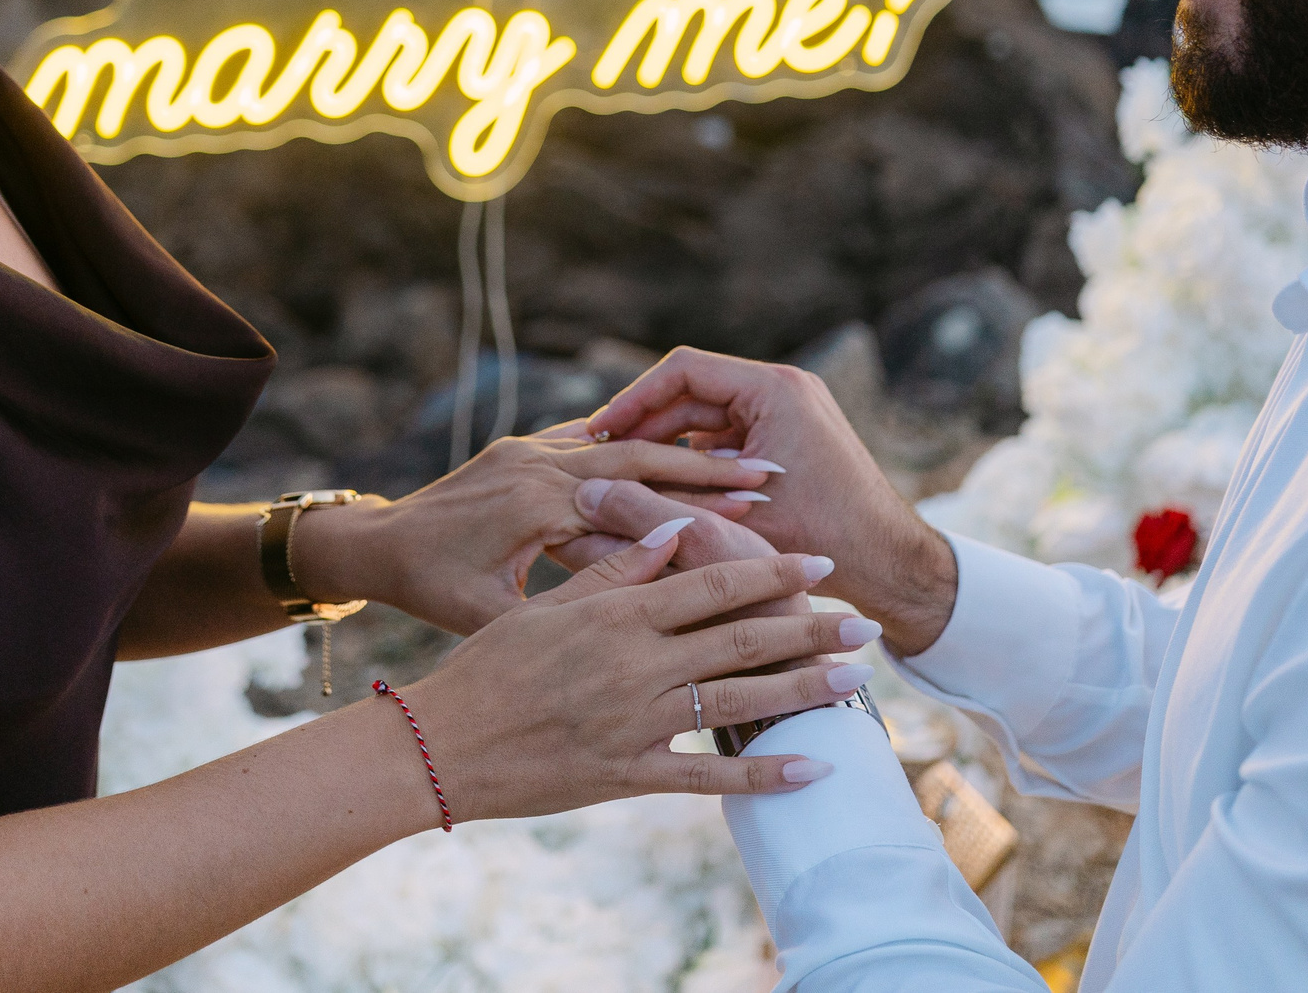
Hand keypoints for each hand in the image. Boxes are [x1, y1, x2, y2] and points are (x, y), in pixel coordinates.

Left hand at [288, 421, 781, 635]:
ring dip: (679, 451)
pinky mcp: (523, 445)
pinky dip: (636, 444)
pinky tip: (681, 448)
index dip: (699, 508)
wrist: (374, 541)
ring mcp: (531, 446)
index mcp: (535, 500)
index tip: (758, 513)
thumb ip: (564, 608)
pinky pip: (591, 437)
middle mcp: (538, 462)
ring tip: (741, 458)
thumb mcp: (489, 613)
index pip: (636, 499)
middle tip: (771, 473)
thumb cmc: (426, 586)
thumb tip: (640, 623)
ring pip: (623, 441)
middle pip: (643, 457)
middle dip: (708, 466)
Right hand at [397, 527, 874, 820]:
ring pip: (737, 701)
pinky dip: (762, 775)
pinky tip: (810, 769)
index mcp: (619, 615)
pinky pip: (708, 778)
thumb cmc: (488, 667)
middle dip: (809, 627)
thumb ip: (616, 570)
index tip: (818, 561)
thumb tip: (675, 530)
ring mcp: (636, 723)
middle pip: (741, 638)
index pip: (711, 582)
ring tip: (855, 682)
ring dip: (802, 690)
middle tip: (864, 623)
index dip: (771, 569)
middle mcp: (636, 665)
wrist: (443, 743)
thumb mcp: (548, 607)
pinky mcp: (628, 775)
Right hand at [583, 348, 958, 654]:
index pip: (682, 371)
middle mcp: (785, 387)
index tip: (596, 435)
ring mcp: (789, 411)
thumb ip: (659, 503)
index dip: (631, 401)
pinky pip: (728, 435)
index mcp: (775, 389)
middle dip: (643, 425)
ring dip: (666, 444)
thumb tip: (584, 495)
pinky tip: (663, 491)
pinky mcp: (789, 437)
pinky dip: (695, 459)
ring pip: (706, 416)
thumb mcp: (730, 523)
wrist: (892, 566)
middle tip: (599, 459)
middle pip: (691, 391)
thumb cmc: (822, 543)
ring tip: (621, 478)